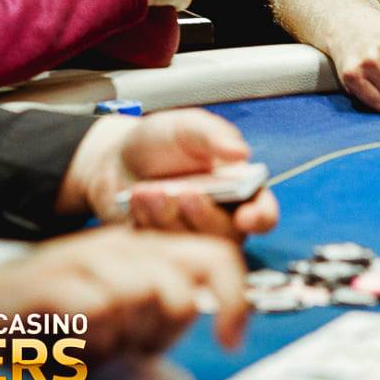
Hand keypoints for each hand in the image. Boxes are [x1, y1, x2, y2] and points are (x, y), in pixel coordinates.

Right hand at [0, 224, 248, 360]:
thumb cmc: (59, 329)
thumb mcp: (114, 359)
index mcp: (154, 254)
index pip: (219, 257)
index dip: (235, 299)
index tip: (228, 342)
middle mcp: (127, 246)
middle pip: (178, 291)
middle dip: (157, 336)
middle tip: (123, 344)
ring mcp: (87, 255)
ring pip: (140, 295)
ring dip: (118, 338)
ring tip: (90, 342)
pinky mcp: (52, 276)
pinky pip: (97, 308)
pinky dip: (88, 338)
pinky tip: (71, 343)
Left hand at [78, 110, 279, 238]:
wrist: (116, 158)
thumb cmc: (161, 141)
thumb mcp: (188, 127)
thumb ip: (214, 136)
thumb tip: (241, 153)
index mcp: (239, 189)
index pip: (263, 213)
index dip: (260, 219)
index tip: (245, 217)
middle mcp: (220, 218)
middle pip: (228, 237)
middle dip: (206, 217)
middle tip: (186, 193)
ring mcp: (190, 237)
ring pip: (192, 248)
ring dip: (169, 218)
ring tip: (148, 190)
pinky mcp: (161, 249)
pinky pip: (159, 251)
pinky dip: (147, 225)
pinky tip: (135, 200)